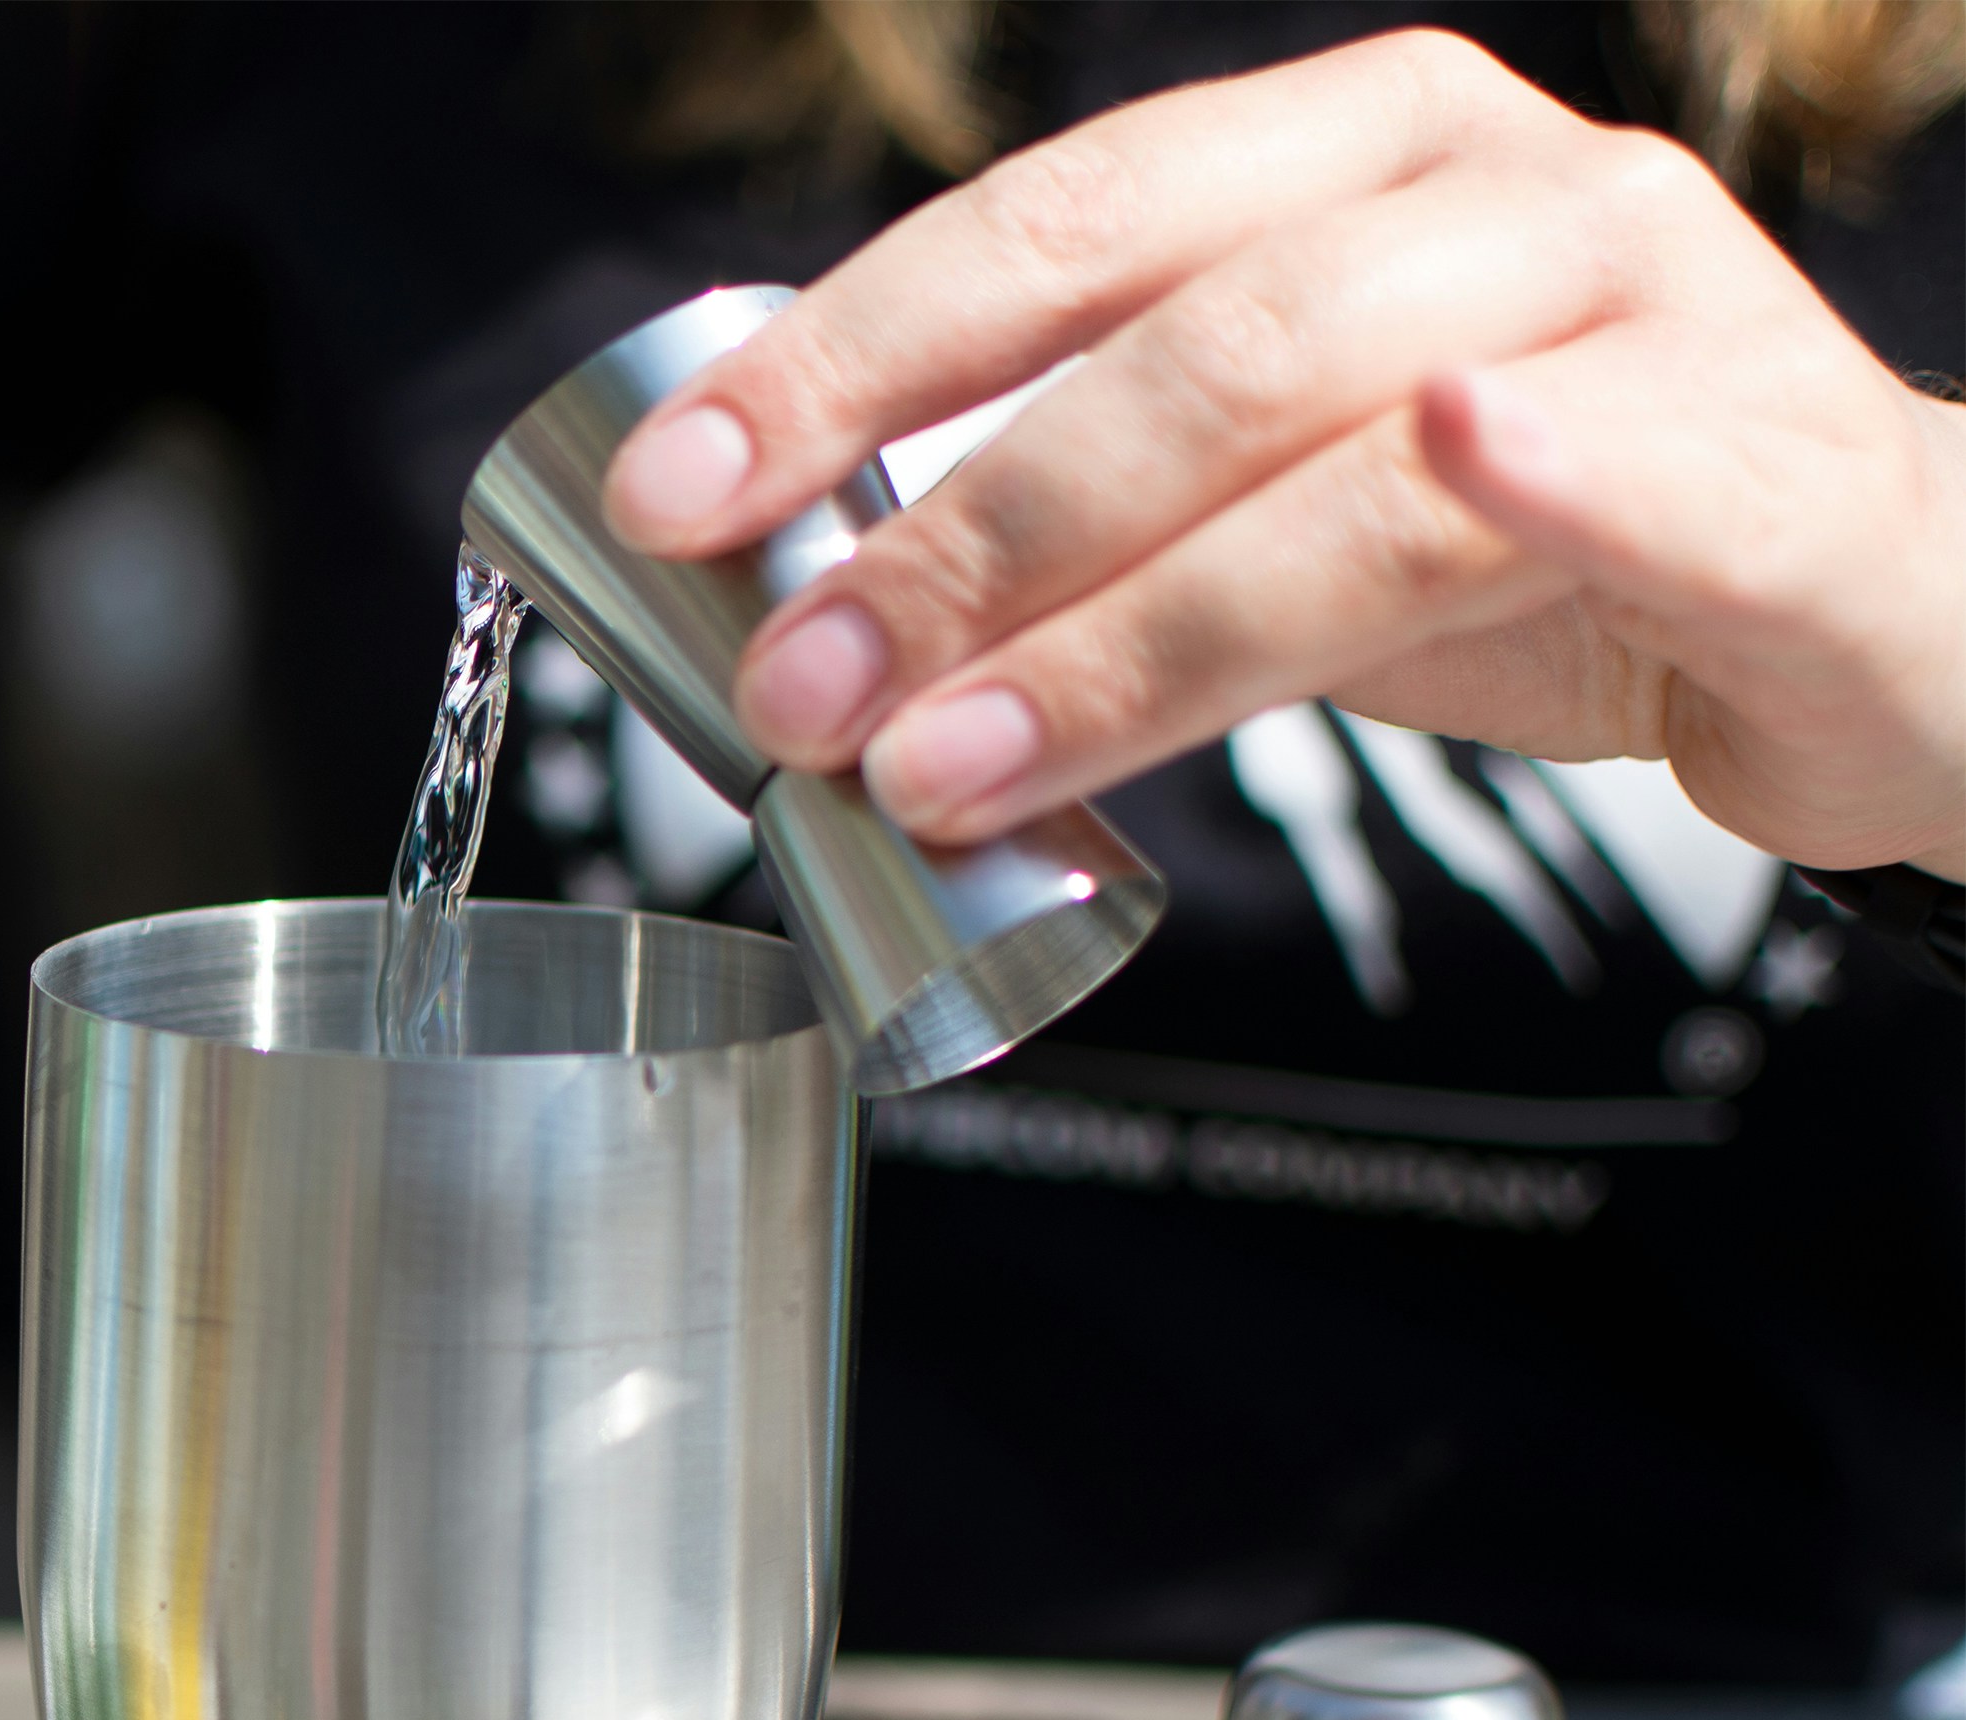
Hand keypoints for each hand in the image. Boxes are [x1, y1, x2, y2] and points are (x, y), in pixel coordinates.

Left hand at [604, 28, 1965, 880]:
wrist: (1859, 618)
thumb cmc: (1531, 552)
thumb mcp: (1264, 502)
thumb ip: (1081, 516)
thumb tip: (810, 600)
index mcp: (1345, 159)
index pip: (1052, 228)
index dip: (846, 357)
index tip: (677, 493)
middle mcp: (1497, 198)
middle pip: (1182, 343)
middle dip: (955, 526)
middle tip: (796, 675)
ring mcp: (1659, 319)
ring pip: (1353, 451)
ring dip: (1122, 621)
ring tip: (942, 757)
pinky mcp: (1786, 478)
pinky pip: (1660, 472)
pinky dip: (1559, 465)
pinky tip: (1467, 459)